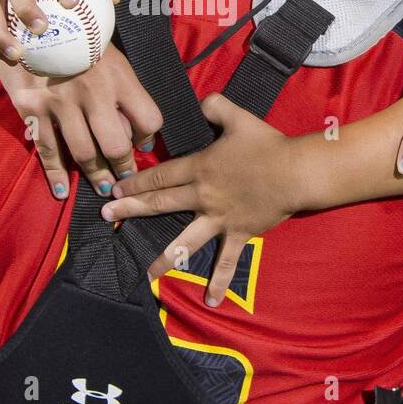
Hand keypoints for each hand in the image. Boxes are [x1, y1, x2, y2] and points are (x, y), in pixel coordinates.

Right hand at [0, 43, 162, 199]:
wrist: (31, 18)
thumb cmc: (79, 40)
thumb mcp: (110, 55)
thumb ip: (125, 91)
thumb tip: (139, 135)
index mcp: (118, 75)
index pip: (148, 119)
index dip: (148, 137)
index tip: (143, 144)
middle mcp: (92, 91)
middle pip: (116, 145)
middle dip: (123, 167)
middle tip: (126, 179)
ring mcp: (60, 101)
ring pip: (83, 153)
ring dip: (96, 176)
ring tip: (104, 188)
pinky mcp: (33, 108)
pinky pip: (48, 149)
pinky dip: (56, 175)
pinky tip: (63, 191)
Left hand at [99, 93, 298, 306]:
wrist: (296, 172)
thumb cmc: (267, 145)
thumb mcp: (239, 118)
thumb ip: (216, 106)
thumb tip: (202, 102)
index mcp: (200, 168)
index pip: (160, 175)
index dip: (135, 182)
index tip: (113, 189)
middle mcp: (203, 196)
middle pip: (161, 203)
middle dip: (131, 210)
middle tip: (106, 217)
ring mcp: (219, 218)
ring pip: (184, 240)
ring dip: (162, 256)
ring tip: (142, 273)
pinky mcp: (238, 233)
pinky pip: (226, 261)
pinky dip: (218, 281)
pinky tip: (209, 301)